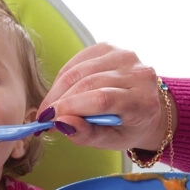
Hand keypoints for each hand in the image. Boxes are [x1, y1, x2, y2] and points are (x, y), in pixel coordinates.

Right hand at [38, 43, 172, 150]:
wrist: (145, 106)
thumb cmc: (127, 127)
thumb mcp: (109, 141)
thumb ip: (86, 134)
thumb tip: (61, 122)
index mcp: (143, 102)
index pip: (102, 99)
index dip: (71, 107)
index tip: (49, 119)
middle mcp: (139, 74)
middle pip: (88, 83)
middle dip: (59, 100)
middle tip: (44, 117)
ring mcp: (125, 57)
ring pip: (79, 70)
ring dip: (58, 90)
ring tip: (50, 106)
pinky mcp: (110, 48)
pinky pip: (77, 61)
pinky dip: (63, 77)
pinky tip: (61, 91)